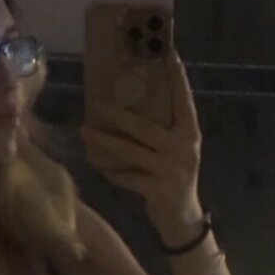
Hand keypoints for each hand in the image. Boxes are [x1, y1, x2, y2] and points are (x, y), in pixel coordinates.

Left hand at [80, 49, 203, 243]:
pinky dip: (112, 171)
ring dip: (105, 141)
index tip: (168, 54)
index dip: (177, 77)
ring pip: (131, 150)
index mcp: (190, 133)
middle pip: (145, 126)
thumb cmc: (175, 178)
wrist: (183, 220)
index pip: (183, 100)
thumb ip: (165, 130)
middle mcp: (183, 149)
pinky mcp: (157, 190)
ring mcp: (170, 170)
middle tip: (96, 103)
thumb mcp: (177, 150)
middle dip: (118, 114)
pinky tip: (97, 164)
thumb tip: (133, 103)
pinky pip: (127, 177)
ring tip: (84, 130)